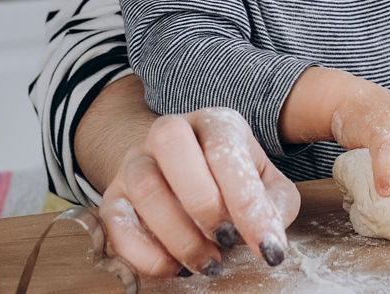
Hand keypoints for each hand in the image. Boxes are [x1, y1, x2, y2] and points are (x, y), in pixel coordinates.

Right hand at [99, 107, 299, 277]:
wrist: (180, 171)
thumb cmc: (230, 179)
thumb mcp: (265, 183)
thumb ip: (275, 204)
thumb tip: (269, 237)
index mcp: (214, 123)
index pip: (224, 149)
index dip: (247, 204)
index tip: (267, 248)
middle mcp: (170, 132)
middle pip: (170, 143)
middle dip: (203, 202)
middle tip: (227, 241)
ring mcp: (136, 161)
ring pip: (145, 187)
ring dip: (179, 235)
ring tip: (208, 262)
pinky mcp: (113, 196)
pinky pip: (115, 222)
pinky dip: (144, 253)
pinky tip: (174, 267)